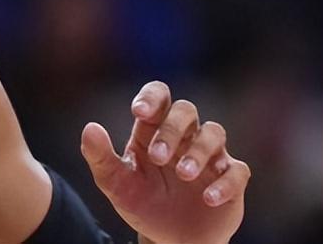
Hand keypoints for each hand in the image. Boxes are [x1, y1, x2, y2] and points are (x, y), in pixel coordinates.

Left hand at [81, 81, 249, 243]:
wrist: (167, 239)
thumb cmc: (140, 202)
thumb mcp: (114, 182)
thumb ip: (100, 156)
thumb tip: (90, 128)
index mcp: (153, 130)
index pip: (158, 97)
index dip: (151, 97)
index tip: (138, 111)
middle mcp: (183, 136)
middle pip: (186, 110)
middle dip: (172, 129)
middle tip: (158, 157)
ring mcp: (210, 156)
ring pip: (214, 132)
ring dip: (198, 151)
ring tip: (183, 174)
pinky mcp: (231, 180)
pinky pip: (238, 171)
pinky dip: (225, 183)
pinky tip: (208, 198)